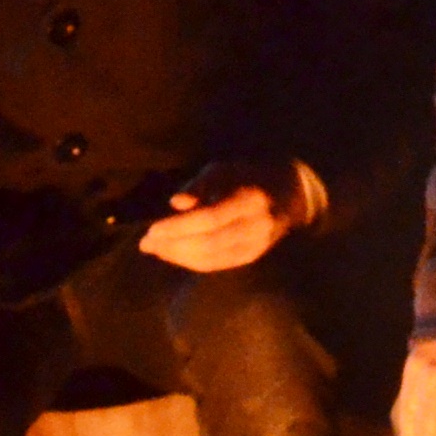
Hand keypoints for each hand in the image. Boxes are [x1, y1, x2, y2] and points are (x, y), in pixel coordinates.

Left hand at [136, 160, 304, 273]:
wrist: (290, 195)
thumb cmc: (248, 178)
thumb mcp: (223, 170)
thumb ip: (199, 185)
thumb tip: (174, 203)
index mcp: (249, 200)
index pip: (209, 219)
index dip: (179, 227)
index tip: (152, 229)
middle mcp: (256, 226)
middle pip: (208, 243)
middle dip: (173, 245)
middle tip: (145, 243)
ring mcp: (256, 246)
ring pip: (212, 259)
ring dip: (178, 256)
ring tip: (154, 249)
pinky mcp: (252, 257)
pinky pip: (217, 265)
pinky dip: (192, 262)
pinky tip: (173, 255)